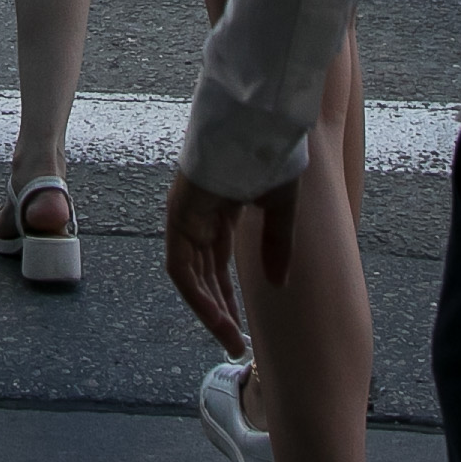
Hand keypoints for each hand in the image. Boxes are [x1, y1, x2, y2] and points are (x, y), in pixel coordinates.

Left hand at [163, 158, 299, 355]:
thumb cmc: (271, 151)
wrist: (259, 116)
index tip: (240, 329)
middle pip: (201, 274)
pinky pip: (181, 263)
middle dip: (217, 311)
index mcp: (219, 211)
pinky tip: (217, 314)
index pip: (215, 264)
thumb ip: (278, 245)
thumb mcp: (281, 208)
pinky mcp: (179, 211)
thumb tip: (279, 284)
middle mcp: (197, 215)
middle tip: (234, 345)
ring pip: (189, 274)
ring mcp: (185, 213)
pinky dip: (197, 291)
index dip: (226, 298)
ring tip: (229, 339)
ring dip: (208, 309)